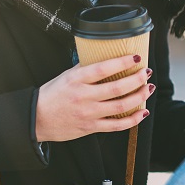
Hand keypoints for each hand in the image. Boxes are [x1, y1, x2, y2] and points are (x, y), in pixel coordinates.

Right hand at [36, 54, 153, 142]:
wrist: (37, 119)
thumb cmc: (52, 95)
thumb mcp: (66, 75)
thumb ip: (86, 68)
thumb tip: (106, 58)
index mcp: (77, 79)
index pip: (103, 68)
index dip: (123, 62)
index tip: (136, 57)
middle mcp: (84, 96)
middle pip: (117, 88)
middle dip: (136, 79)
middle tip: (146, 72)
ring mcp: (88, 113)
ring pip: (120, 106)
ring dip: (139, 96)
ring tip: (148, 88)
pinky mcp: (91, 127)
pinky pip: (116, 125)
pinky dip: (133, 119)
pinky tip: (142, 112)